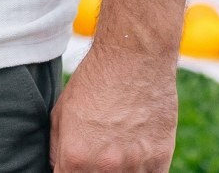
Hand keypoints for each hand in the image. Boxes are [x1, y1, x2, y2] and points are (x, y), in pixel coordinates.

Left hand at [51, 48, 177, 172]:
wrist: (135, 56)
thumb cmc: (95, 80)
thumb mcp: (61, 113)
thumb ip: (58, 150)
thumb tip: (60, 169)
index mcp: (75, 157)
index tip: (77, 165)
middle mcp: (104, 166)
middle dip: (92, 172)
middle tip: (98, 155)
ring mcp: (134, 164)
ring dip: (120, 172)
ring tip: (118, 152)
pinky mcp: (160, 159)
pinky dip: (142, 171)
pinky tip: (136, 156)